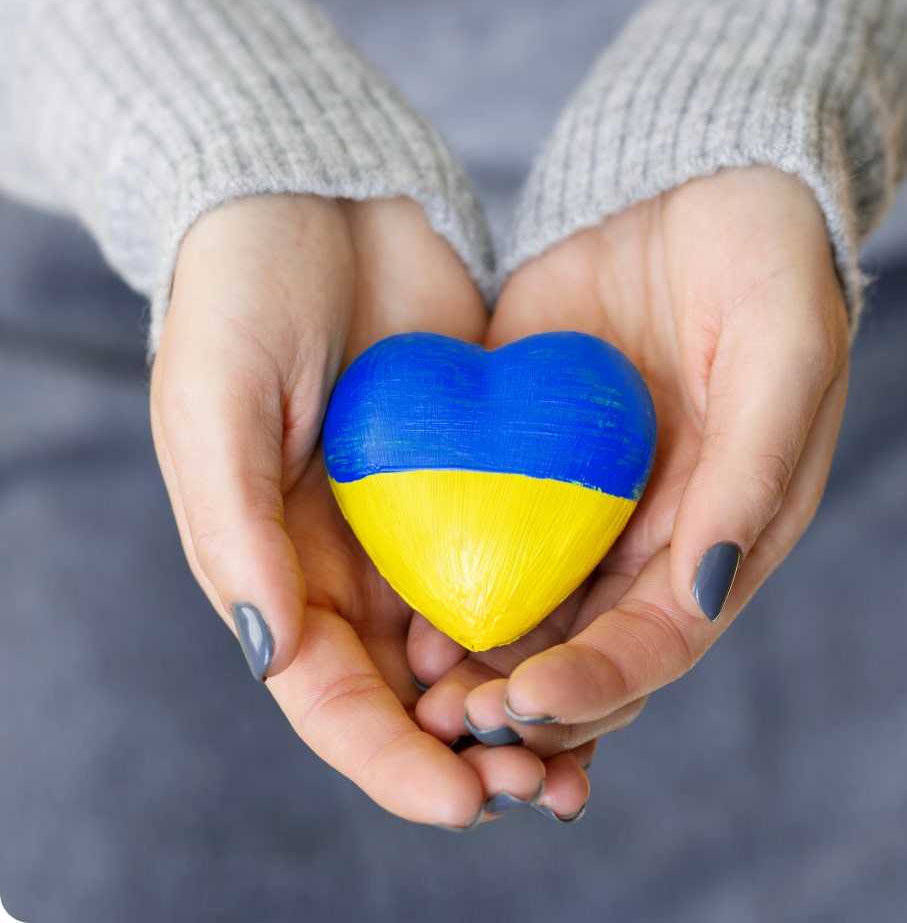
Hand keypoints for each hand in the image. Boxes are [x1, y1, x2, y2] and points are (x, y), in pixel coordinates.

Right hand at [150, 194, 587, 825]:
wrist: (320, 200)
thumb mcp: (214, 404)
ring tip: (582, 758)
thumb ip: (236, 533)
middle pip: (409, 693)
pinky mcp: (475, 478)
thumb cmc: (239, 296)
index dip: (389, 757)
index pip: (328, 694)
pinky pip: (517, 566)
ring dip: (522, 704)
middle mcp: (348, 564)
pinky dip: (551, 621)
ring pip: (474, 646)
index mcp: (274, 564)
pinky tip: (598, 652)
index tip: (458, 800)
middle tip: (541, 791)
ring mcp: (417, 525)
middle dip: (469, 751)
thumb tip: (276, 658)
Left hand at [411, 168, 849, 769]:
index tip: (524, 703)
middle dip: (523, 697)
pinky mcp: (526, 456)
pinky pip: (484, 530)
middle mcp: (650, 534)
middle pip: (587, 647)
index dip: (599, 683)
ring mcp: (582, 500)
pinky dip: (448, 579)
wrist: (689, 182)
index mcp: (724, 530)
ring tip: (415, 686)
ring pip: (528, 608)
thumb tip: (703, 590)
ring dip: (476, 658)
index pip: (662, 639)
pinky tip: (403, 607)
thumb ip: (755, 472)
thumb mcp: (783, 353)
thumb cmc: (764, 264)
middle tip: (452, 722)